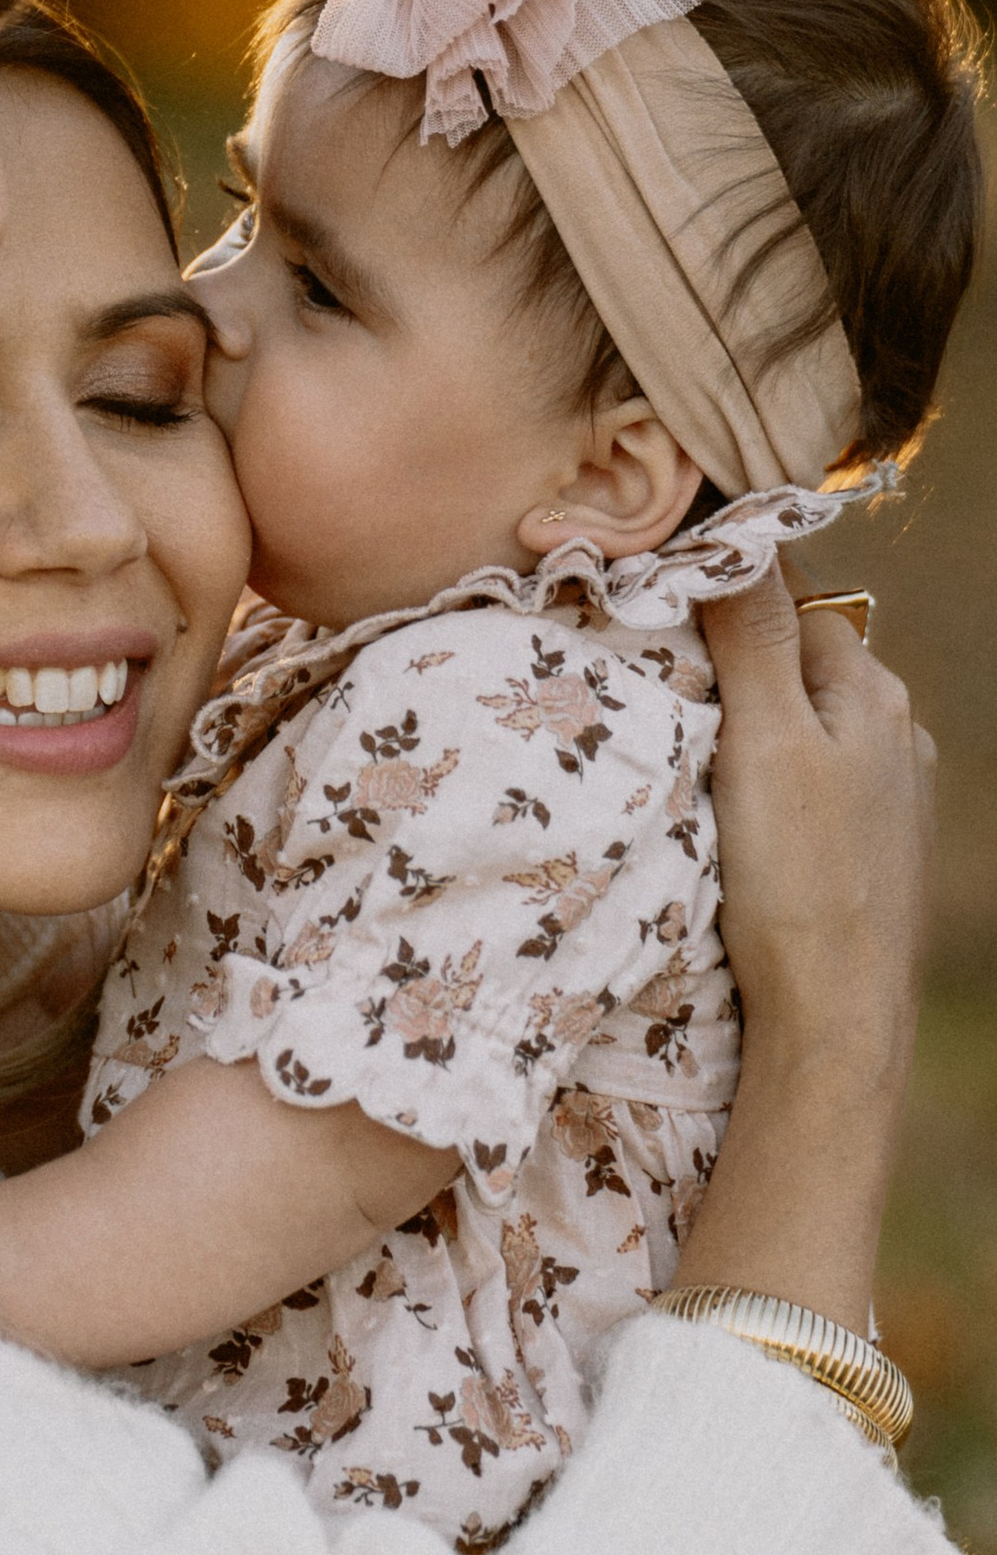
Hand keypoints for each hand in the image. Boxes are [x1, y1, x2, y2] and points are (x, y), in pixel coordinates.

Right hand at [701, 567, 933, 1092]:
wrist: (834, 1020)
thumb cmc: (796, 879)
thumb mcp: (762, 741)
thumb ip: (750, 638)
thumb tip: (736, 534)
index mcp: (875, 695)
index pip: (792, 607)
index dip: (723, 612)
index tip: (655, 632)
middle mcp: (898, 739)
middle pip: (797, 672)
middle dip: (734, 678)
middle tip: (660, 706)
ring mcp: (889, 803)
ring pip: (802, 737)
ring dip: (751, 742)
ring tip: (690, 774)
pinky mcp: (870, 859)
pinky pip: (808, 796)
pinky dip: (769, 797)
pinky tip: (736, 833)